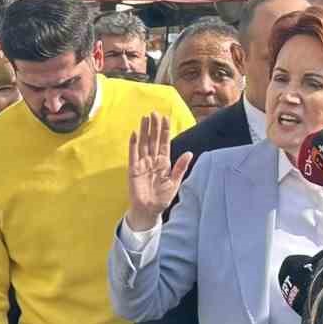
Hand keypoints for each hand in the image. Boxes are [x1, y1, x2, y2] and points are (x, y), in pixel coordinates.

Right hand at [126, 114, 190, 230]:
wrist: (149, 211)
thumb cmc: (162, 198)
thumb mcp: (175, 182)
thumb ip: (180, 168)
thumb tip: (189, 153)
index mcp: (164, 163)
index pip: (164, 143)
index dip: (164, 130)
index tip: (165, 118)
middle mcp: (153, 161)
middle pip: (153, 140)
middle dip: (154, 126)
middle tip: (154, 112)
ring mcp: (142, 164)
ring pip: (143, 144)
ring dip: (144, 131)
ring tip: (145, 118)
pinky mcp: (133, 170)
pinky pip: (133, 155)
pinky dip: (133, 144)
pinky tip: (134, 134)